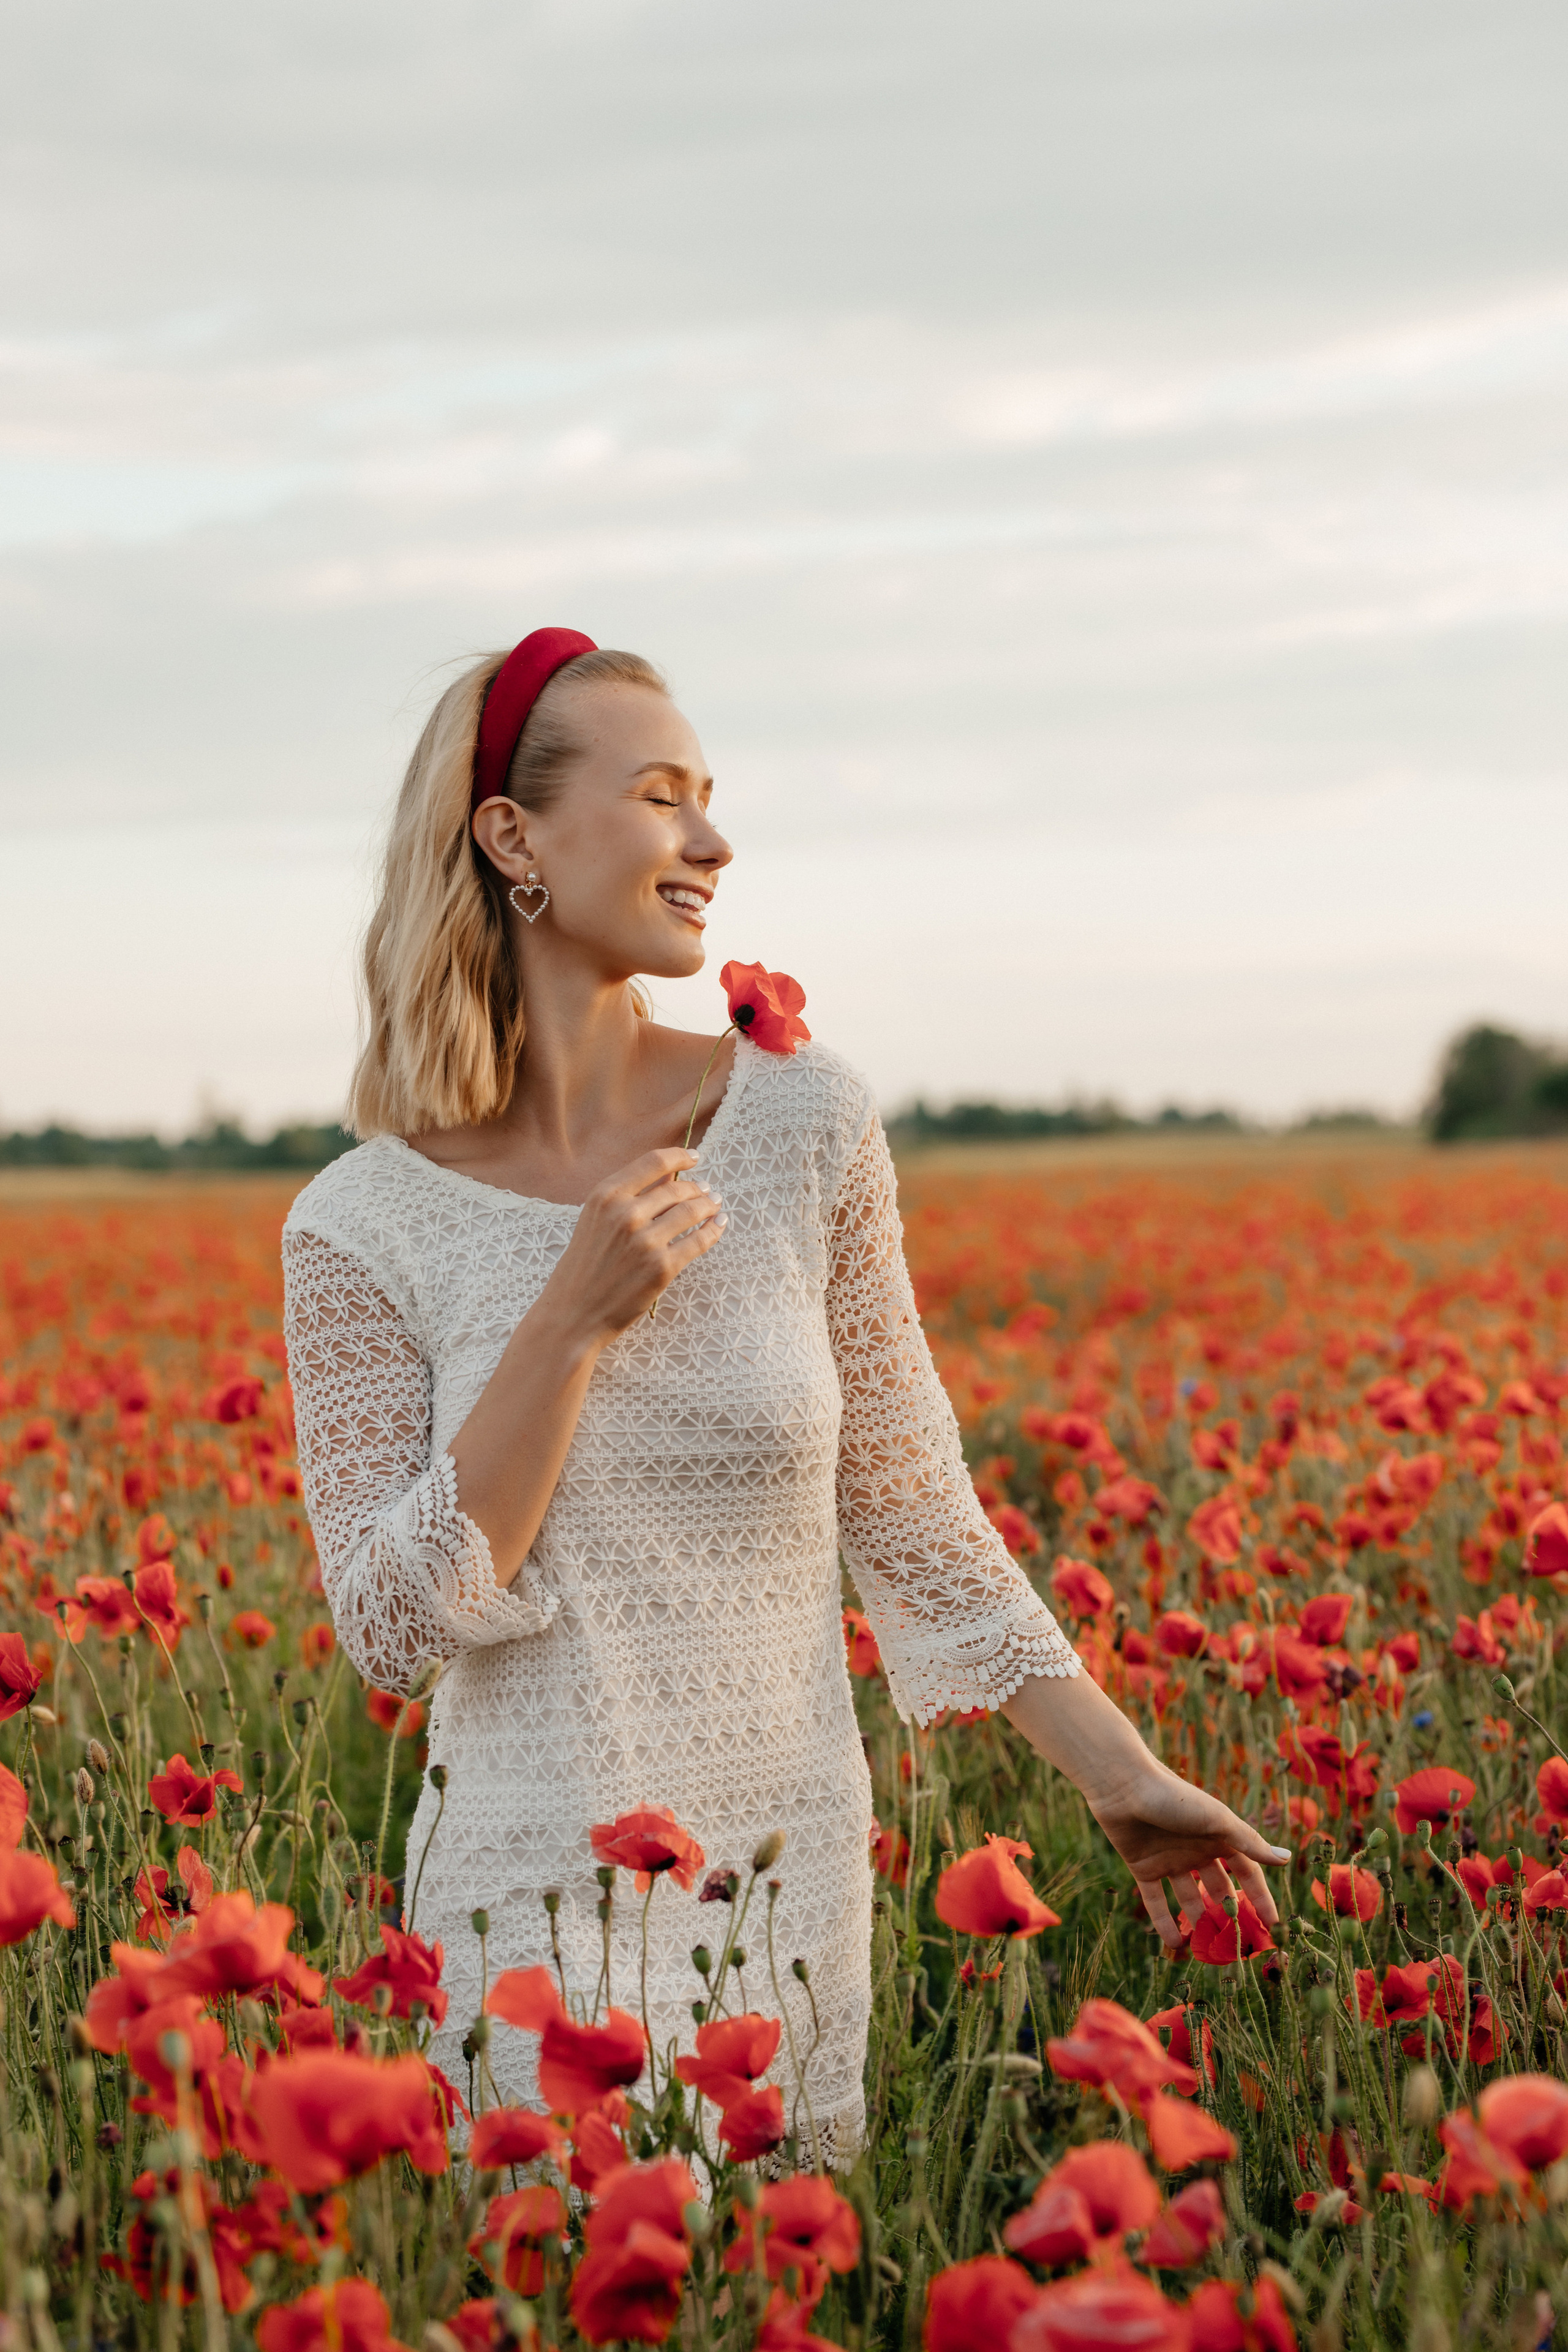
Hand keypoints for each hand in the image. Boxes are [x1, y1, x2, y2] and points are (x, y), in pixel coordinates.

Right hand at [545, 1147, 725, 1340]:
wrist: (571, 1314)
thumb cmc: (582, 1268)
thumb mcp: (595, 1221)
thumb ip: (627, 1198)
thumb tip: (668, 1179)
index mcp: (605, 1196)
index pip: (653, 1162)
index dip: (680, 1156)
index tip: (695, 1158)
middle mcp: (625, 1214)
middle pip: (677, 1188)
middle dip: (697, 1188)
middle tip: (707, 1191)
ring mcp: (645, 1242)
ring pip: (692, 1212)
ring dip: (709, 1206)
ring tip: (715, 1205)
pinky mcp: (662, 1268)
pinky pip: (698, 1241)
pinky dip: (714, 1230)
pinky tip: (719, 1225)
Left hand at [1084, 1755, 1290, 1951]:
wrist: (1124, 1787)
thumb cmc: (1175, 1799)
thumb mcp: (1217, 1821)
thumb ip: (1250, 1844)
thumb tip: (1287, 1858)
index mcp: (1218, 1837)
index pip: (1247, 1874)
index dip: (1260, 1898)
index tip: (1273, 1926)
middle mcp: (1196, 1851)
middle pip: (1219, 1889)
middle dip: (1230, 1915)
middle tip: (1240, 1946)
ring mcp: (1170, 1861)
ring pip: (1189, 1899)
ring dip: (1199, 1922)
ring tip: (1211, 1951)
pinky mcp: (1143, 1868)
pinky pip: (1156, 1901)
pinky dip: (1165, 1922)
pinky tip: (1177, 1944)